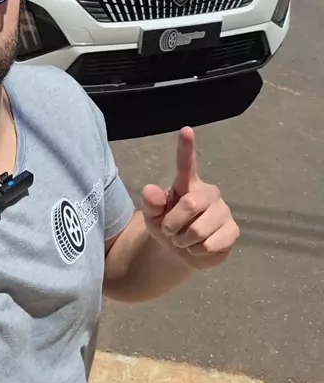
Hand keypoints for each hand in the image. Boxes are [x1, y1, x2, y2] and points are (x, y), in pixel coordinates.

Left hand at [141, 127, 239, 269]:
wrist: (182, 252)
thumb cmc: (168, 225)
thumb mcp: (153, 216)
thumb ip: (151, 204)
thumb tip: (150, 191)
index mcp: (188, 184)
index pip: (187, 163)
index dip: (186, 147)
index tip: (186, 130)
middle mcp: (208, 192)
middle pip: (190, 204)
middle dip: (173, 224)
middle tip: (170, 231)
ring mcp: (223, 211)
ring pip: (199, 230)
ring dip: (184, 242)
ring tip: (185, 240)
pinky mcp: (233, 230)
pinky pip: (210, 245)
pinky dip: (197, 252)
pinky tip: (199, 247)